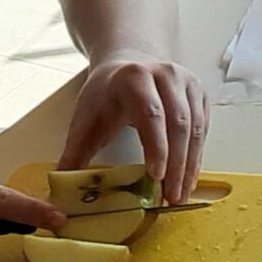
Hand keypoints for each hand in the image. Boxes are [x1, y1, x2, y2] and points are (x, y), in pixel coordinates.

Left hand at [61, 49, 210, 203]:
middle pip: (178, 123)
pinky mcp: (198, 92)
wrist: (127, 64)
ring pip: (195, 127)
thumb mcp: (85, 120)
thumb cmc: (105, 95)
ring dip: (190, 164)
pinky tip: (188, 177)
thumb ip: (73, 155)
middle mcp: (165, 74)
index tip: (156, 178)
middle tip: (171, 198)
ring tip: (181, 194)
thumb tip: (60, 194)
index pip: (151, 114)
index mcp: (134, 78)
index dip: (156, 147)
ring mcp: (186, 82)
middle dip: (176, 165)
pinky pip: (202, 128)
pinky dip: (196, 155)